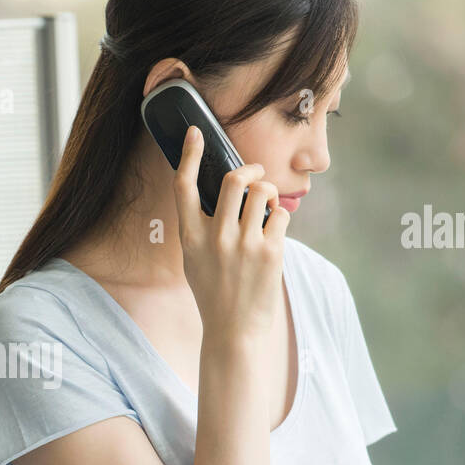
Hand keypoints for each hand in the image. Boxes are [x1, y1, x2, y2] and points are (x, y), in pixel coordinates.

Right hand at [172, 125, 289, 342]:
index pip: (183, 187)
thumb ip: (202, 230)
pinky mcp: (269, 253)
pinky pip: (280, 215)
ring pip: (262, 192)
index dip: (187, 155)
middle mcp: (214, 238)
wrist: (234, 332)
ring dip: (269, 193)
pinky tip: (274, 232)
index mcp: (190, 238)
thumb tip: (224, 196)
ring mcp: (243, 245)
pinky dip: (280, 218)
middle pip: (232, 179)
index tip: (195, 133)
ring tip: (268, 208)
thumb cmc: (215, 294)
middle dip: (249, 170)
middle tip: (255, 176)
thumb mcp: (195, 261)